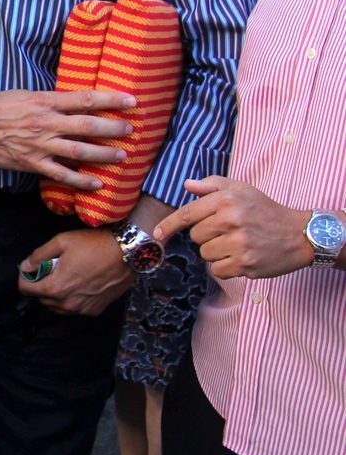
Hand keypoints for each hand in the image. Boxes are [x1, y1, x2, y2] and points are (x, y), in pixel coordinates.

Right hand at [0, 89, 135, 189]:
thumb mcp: (25, 94)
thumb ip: (51, 101)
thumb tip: (74, 103)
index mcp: (46, 101)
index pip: (86, 99)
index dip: (111, 100)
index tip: (132, 100)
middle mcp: (46, 122)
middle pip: (88, 125)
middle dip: (113, 128)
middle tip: (132, 130)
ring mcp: (40, 145)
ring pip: (79, 150)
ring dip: (103, 154)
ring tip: (122, 156)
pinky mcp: (31, 163)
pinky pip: (61, 174)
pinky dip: (80, 180)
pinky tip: (96, 183)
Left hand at [17, 228, 131, 314]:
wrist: (128, 253)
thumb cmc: (94, 245)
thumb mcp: (62, 241)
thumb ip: (39, 255)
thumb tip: (25, 266)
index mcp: (55, 287)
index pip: (26, 289)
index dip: (25, 277)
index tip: (32, 269)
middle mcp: (67, 303)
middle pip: (41, 299)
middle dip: (41, 285)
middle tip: (52, 269)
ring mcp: (81, 309)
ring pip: (57, 306)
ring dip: (56, 294)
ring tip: (66, 277)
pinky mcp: (95, 310)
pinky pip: (75, 309)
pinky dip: (72, 299)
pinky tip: (80, 284)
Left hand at [154, 177, 311, 278]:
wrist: (298, 235)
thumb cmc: (266, 211)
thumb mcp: (243, 189)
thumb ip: (213, 185)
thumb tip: (187, 185)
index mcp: (227, 199)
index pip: (187, 214)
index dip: (168, 226)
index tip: (156, 235)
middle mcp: (230, 219)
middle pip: (195, 236)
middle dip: (207, 236)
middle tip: (230, 232)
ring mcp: (237, 243)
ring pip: (205, 254)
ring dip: (217, 252)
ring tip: (238, 244)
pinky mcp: (244, 263)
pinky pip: (216, 270)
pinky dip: (225, 267)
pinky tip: (242, 258)